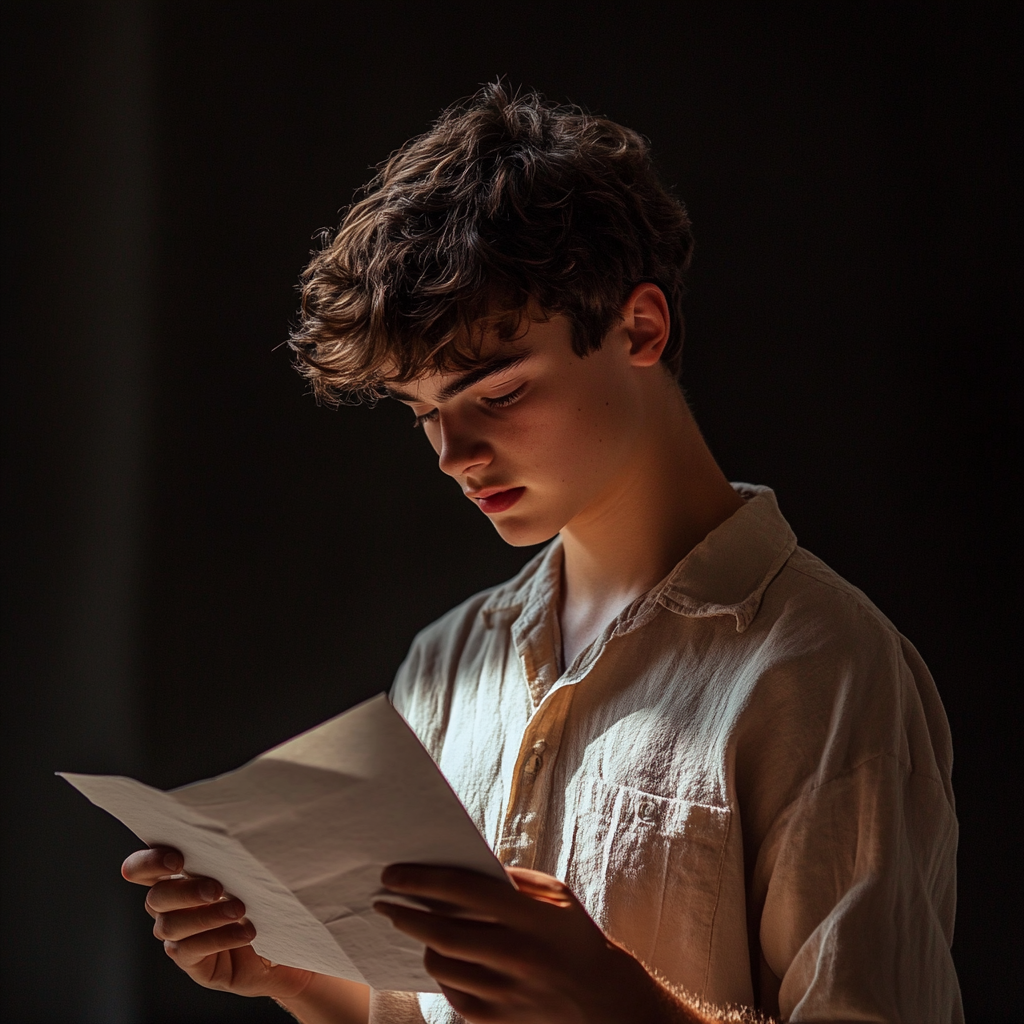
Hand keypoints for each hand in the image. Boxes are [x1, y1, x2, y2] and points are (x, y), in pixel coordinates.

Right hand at [121, 846, 312, 1000]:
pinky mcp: (194, 962)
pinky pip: (192, 951)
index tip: (176, 860)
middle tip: (217, 888)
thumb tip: (241, 834)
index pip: (144, 868)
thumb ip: (234, 857)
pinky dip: (219, 938)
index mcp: (179, 877)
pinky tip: (246, 932)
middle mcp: (172, 907)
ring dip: (206, 916)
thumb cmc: (267, 895)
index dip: (148, 863)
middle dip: (184, 891)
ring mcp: (180, 936)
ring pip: (171, 926)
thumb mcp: (251, 871)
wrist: (285, 942)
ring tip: (240, 909)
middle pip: (156, 898)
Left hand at [374, 864, 689, 1023]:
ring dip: (421, 942)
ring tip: (417, 929)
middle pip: (439, 930)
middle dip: (404, 912)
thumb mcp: (555, 895)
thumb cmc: (573, 936)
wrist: (601, 1000)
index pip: (459, 889)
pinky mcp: (495, 1019)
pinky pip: (450, 993)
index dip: (420, 880)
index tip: (392, 874)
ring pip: (439, 963)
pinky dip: (441, 974)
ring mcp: (503, 991)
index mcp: (527, 914)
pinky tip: (442, 960)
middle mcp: (513, 953)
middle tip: (385, 901)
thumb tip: (462, 865)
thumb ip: (510, 879)